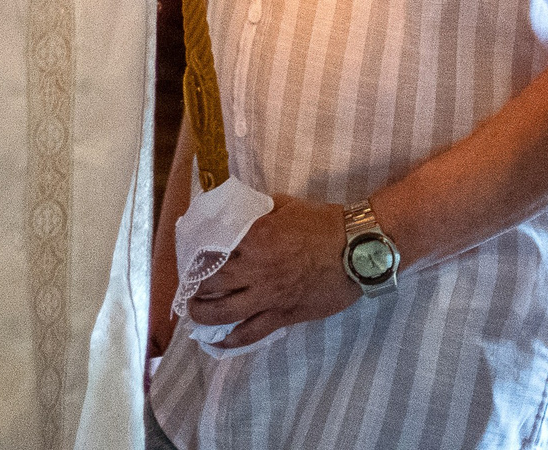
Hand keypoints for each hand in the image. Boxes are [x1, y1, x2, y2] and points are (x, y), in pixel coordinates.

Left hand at [182, 195, 359, 346]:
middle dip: (194, 285)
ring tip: (196, 312)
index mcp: (255, 237)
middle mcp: (256, 268)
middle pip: (211, 282)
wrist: (358, 249)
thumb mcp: (286, 205)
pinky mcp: (283, 315)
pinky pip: (251, 333)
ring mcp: (268, 295)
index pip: (213, 249)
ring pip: (224, 312)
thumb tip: (241, 210)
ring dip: (203, 314)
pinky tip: (219, 342)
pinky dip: (231, 341)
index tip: (189, 258)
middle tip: (189, 286)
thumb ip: (260, 210)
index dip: (196, 255)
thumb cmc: (324, 222)